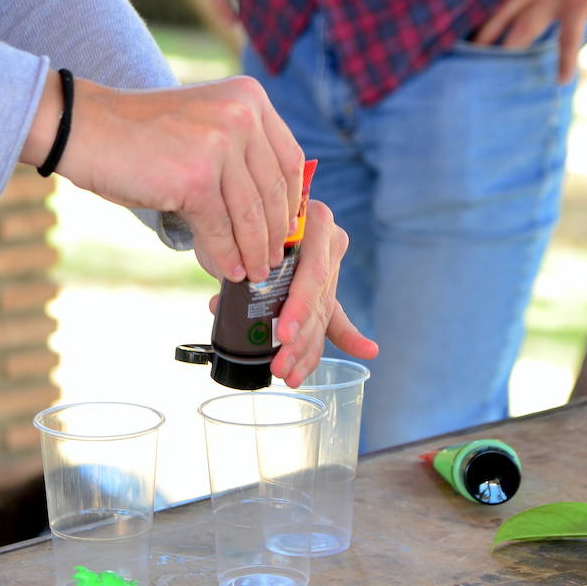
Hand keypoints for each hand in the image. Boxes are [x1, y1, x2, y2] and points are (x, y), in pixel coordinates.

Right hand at [25, 73, 303, 283]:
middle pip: (273, 190)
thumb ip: (238, 156)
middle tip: (272, 262)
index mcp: (249, 97)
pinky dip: (226, 255)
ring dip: (253, 251)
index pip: (288, 159)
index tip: (288, 230)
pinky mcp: (195, 178)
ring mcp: (219, 145)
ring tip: (254, 273)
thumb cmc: (140, 135)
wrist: (87, 128)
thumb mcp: (202, 128)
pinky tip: (228, 270)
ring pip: (250, 214)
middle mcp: (241, 115)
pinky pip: (220, 228)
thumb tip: (269, 217)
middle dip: (274, 234)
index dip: (292, 202)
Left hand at [205, 199, 378, 386]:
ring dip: (308, 352)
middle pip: (318, 302)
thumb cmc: (247, 219)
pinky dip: (347, 337)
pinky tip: (368, 351)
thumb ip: (237, 268)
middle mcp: (330, 244)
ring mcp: (331, 268)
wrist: (259, 207)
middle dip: (298, 341)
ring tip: (292, 378)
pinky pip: (336, 317)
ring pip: (322, 315)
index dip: (298, 308)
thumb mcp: (242, 237)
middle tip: (279, 366)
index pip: (311, 275)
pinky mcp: (328, 288)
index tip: (282, 334)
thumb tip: (217, 305)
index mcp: (314, 223)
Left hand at [472, 0, 586, 81]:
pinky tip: (561, 83)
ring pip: (523, 31)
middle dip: (487, 40)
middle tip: (469, 60)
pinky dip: (566, 62)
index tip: (473, 32)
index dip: (490, 17)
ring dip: (510, 53)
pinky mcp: (576, 4)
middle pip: (504, 19)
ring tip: (493, 79)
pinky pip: (569, 40)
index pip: (506, 0)